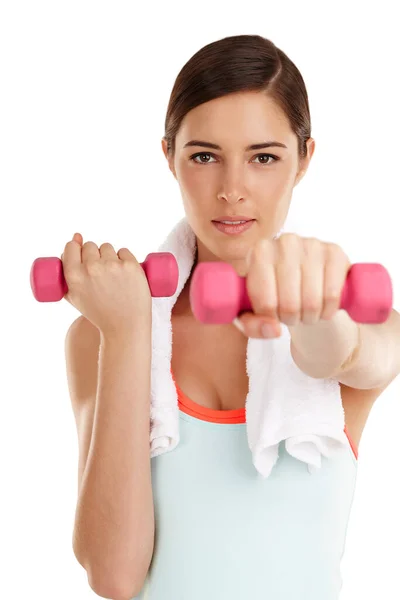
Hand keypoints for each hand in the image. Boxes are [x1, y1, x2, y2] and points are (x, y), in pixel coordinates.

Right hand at [60, 233, 151, 335]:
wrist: (125, 326)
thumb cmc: (99, 313)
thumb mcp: (74, 297)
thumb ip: (67, 271)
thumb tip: (76, 237)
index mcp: (74, 275)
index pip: (71, 247)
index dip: (76, 248)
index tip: (82, 255)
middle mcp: (92, 268)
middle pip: (90, 246)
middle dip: (93, 254)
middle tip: (100, 271)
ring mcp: (112, 265)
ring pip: (107, 247)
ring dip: (109, 256)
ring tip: (112, 275)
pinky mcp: (131, 265)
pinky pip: (124, 251)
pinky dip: (124, 259)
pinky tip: (125, 273)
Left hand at [233, 233, 351, 338]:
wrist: (305, 277)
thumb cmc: (275, 291)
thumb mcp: (254, 310)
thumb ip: (252, 325)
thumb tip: (273, 329)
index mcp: (259, 252)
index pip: (265, 303)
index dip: (271, 318)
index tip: (273, 315)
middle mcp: (284, 243)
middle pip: (289, 304)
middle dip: (291, 319)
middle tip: (291, 315)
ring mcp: (312, 245)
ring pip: (311, 302)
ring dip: (310, 317)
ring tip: (305, 312)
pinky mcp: (335, 252)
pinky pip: (332, 295)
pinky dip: (328, 310)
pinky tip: (322, 307)